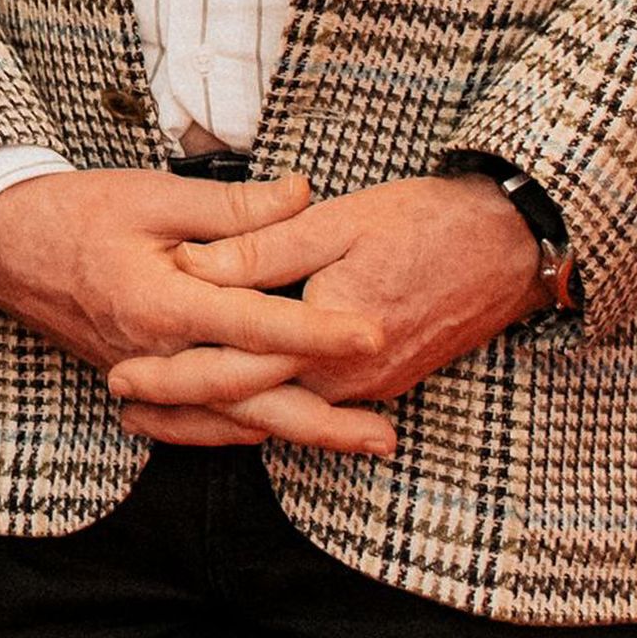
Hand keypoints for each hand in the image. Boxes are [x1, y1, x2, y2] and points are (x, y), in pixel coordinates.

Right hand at [0, 171, 389, 450]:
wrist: (1, 243)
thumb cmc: (79, 212)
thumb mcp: (156, 195)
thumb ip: (234, 207)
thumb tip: (304, 193)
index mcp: (163, 302)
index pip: (255, 327)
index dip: (318, 335)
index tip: (374, 336)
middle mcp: (154, 351)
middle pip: (247, 398)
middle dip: (321, 419)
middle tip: (386, 436)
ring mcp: (141, 372)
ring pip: (223, 419)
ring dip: (290, 435)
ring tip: (353, 444)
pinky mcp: (133, 378)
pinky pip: (186, 421)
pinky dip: (229, 433)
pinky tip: (272, 436)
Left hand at [107, 175, 542, 452]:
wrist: (515, 246)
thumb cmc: (431, 223)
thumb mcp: (340, 221)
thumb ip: (263, 246)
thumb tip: (192, 266)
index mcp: (328, 337)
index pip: (233, 366)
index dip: (172, 371)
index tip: (121, 372)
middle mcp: (347, 379)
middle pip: (247, 404)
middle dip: (180, 409)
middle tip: (122, 404)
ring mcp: (370, 389)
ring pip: (279, 413)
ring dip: (216, 416)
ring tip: (157, 413)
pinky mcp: (385, 386)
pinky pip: (312, 408)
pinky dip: (265, 409)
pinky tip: (235, 403)